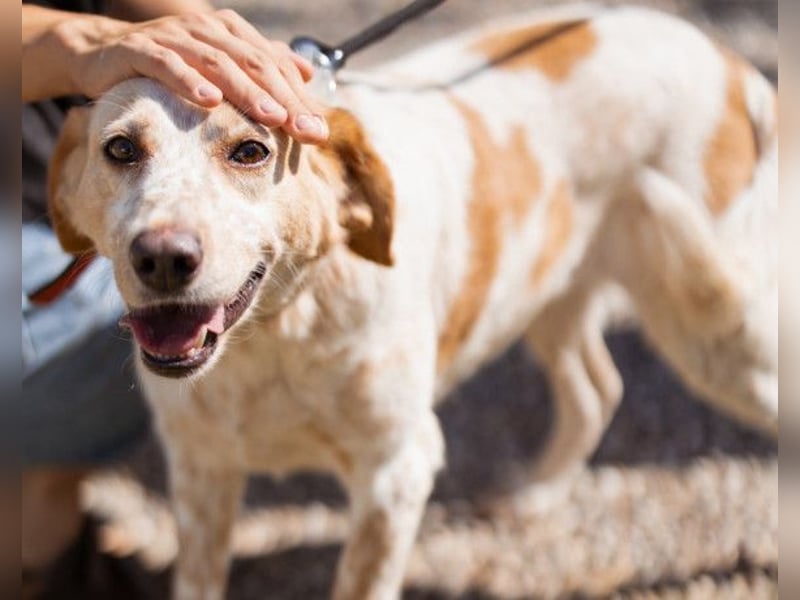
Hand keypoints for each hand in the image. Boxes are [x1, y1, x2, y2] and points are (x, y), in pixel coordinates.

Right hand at [59, 9, 327, 141]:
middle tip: (305, 131)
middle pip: (253, 64)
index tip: (319, 131)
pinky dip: (189, 81)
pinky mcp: (140, 49)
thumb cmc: (172, 64)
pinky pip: (168, 65)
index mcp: (230, 32)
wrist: (104, 53)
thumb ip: (262, 65)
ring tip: (271, 117)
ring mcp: (172, 37)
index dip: (298, 98)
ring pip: (217, 63)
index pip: (273, 66)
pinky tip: (210, 101)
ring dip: (247, 92)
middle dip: (283, 99)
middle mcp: (205, 30)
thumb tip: (307, 74)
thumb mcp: (221, 65)